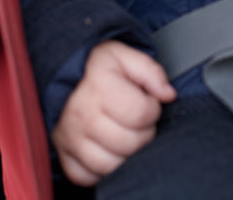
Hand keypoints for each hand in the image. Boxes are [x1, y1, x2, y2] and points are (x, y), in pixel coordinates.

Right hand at [52, 40, 177, 185]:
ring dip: (126, 154)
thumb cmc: (100, 70)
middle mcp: (81, 115)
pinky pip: (89, 177)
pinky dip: (103, 170)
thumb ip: (151, 71)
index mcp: (98, 86)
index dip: (152, 108)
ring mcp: (69, 138)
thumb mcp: (125, 56)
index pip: (141, 113)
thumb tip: (168, 95)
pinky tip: (109, 150)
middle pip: (130, 143)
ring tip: (126, 135)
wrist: (65, 78)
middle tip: (137, 121)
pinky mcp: (64, 156)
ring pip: (111, 165)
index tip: (146, 102)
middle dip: (143, 133)